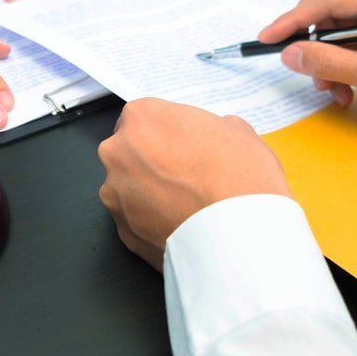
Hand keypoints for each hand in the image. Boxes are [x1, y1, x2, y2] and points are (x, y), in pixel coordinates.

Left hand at [98, 99, 290, 270]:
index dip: (166, 134)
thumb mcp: (238, 132)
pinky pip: (135, 220)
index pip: (143, 118)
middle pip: (129, 152)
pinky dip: (152, 222)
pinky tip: (181, 224)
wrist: (241, 237)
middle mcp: (118, 153)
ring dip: (150, 194)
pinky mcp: (122, 231)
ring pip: (128, 188)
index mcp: (142, 118)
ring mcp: (115, 194)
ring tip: (187, 204)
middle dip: (152, 162)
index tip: (181, 146)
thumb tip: (215, 136)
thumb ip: (213, 129)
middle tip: (186, 176)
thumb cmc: (240, 180)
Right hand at [258, 0, 356, 129]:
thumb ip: (333, 63)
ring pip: (334, 19)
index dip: (293, 19)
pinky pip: (347, 33)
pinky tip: (343, 86)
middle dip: (307, 33)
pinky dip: (338, 59)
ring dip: (323, 53)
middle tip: (297, 62)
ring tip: (330, 87)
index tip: (268, 38)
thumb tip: (291, 54)